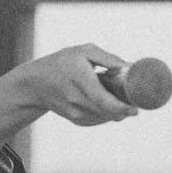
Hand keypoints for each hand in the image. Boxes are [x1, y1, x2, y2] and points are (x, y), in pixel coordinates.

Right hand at [14, 44, 139, 125]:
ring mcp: (76, 113)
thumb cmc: (62, 63)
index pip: (104, 101)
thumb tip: (129, 66)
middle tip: (135, 102)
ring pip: (106, 117)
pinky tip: (108, 104)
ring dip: (117, 111)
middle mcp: (77, 100)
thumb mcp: (83, 52)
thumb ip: (107, 58)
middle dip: (125, 109)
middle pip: (109, 112)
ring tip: (120, 98)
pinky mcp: (76, 120)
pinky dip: (108, 114)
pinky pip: (99, 120)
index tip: (136, 108)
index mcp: (80, 80)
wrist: (36, 84)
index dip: (122, 107)